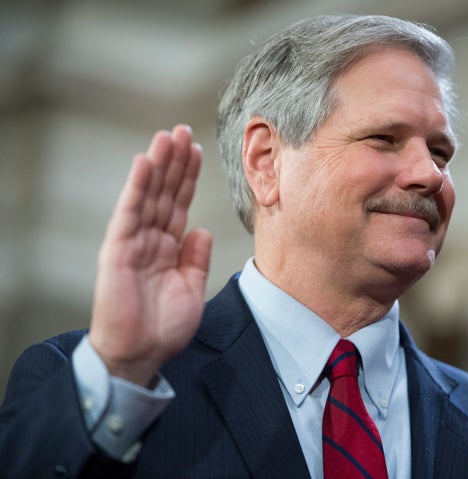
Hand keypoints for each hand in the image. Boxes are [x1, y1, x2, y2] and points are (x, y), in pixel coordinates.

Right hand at [88, 125, 211, 385]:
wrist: (141, 354)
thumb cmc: (164, 326)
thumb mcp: (192, 288)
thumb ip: (197, 258)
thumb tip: (203, 230)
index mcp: (168, 247)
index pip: (179, 204)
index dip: (189, 178)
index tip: (198, 151)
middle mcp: (150, 238)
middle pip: (164, 192)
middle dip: (175, 162)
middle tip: (183, 130)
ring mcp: (133, 241)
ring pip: (147, 195)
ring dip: (158, 165)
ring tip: (168, 136)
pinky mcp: (117, 250)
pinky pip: (129, 213)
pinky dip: (137, 187)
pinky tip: (146, 162)